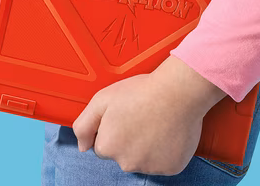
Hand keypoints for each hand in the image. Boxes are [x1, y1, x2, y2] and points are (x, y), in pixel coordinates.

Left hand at [73, 55, 225, 175]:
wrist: (177, 91)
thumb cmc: (141, 91)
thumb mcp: (102, 98)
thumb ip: (84, 124)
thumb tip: (82, 146)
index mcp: (108, 146)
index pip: (103, 145)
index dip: (112, 128)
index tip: (123, 115)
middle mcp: (126, 163)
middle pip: (122, 154)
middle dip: (128, 138)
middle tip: (140, 115)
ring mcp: (150, 167)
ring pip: (142, 158)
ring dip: (146, 145)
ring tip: (155, 121)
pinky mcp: (171, 167)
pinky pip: (163, 162)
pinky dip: (164, 150)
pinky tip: (166, 131)